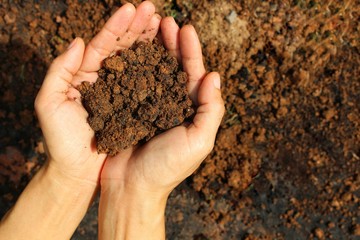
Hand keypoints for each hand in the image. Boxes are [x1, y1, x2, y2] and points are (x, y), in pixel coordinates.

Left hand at [35, 1, 159, 183]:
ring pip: (137, 62)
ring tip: (164, 24)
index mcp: (85, 75)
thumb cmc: (60, 141)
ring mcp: (122, 93)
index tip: (133, 9)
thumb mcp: (49, 104)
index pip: (103, 44)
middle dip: (138, 27)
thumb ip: (59, 70)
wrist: (78, 171)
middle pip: (123, 48)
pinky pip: (147, 85)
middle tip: (154, 10)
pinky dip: (157, 69)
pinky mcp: (134, 107)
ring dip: (149, 42)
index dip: (117, 26)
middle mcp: (105, 80)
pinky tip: (167, 56)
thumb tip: (79, 41)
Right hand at [99, 15, 224, 239]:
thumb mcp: (198, 142)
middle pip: (174, 67)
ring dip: (152, 48)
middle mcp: (172, 105)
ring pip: (153, 70)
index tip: (186, 28)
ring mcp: (150, 106)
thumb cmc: (167, 169)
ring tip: (149, 27)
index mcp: (192, 111)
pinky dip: (133, 64)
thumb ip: (212, 110)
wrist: (132, 188)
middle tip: (166, 20)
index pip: (194, 74)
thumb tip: (215, 75)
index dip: (191, 51)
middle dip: (172, 43)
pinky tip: (130, 49)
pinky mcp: (129, 109)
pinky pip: (132, 82)